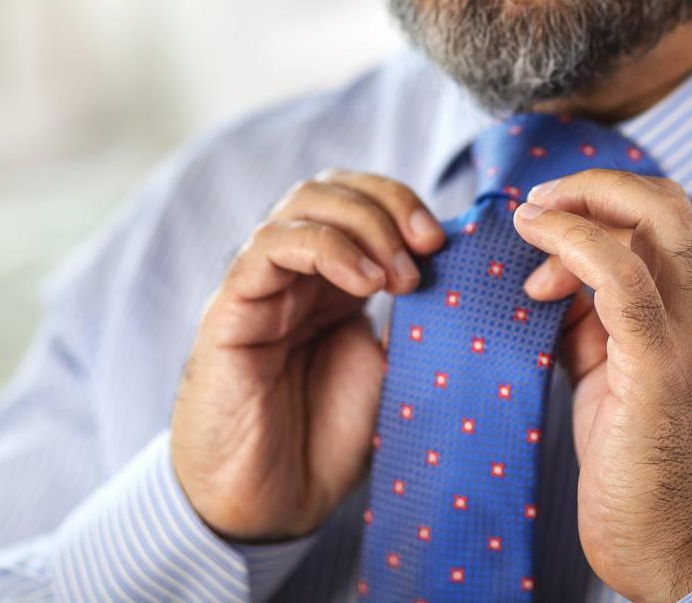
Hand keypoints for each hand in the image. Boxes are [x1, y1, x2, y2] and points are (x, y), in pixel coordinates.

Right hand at [170, 169, 444, 541]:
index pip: (361, 200)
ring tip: (399, 276)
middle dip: (389, 202)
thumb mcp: (392, 367)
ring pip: (302, 203)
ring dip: (364, 224)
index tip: (443, 240)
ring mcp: (261, 284)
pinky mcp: (231, 307)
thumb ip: (416, 317)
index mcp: (333, 279)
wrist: (273, 503)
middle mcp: (295, 271)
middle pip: (332, 187)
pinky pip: (269, 246)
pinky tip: (364, 283)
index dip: (402, 203)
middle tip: (428, 246)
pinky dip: (325, 248)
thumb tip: (460, 272)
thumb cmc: (327, 439)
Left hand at [512, 169, 691, 601]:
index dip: (606, 212)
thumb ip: (598, 327)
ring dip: (582, 202)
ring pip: (656, 218)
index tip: (551, 235)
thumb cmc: (650, 477)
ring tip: (530, 221)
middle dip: (597, 186)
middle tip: (541, 205)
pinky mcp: (664, 364)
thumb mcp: (621, 383)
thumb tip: (552, 283)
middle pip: (669, 203)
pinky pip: (622, 274)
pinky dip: (575, 241)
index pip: (670, 227)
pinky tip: (539, 242)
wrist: (686, 556)